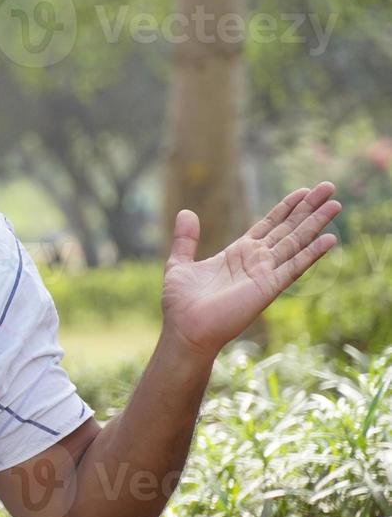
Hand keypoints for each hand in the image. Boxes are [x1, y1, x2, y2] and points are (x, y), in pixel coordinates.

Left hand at [161, 182, 340, 358]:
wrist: (184, 330)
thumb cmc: (180, 304)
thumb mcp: (179, 264)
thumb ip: (185, 239)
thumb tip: (186, 212)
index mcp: (237, 254)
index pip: (268, 226)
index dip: (285, 208)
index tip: (303, 191)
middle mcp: (255, 261)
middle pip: (288, 229)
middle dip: (308, 209)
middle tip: (328, 187)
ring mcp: (264, 273)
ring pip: (296, 242)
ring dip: (316, 224)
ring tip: (336, 204)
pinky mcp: (268, 287)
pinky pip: (294, 267)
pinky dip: (311, 253)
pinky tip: (329, 239)